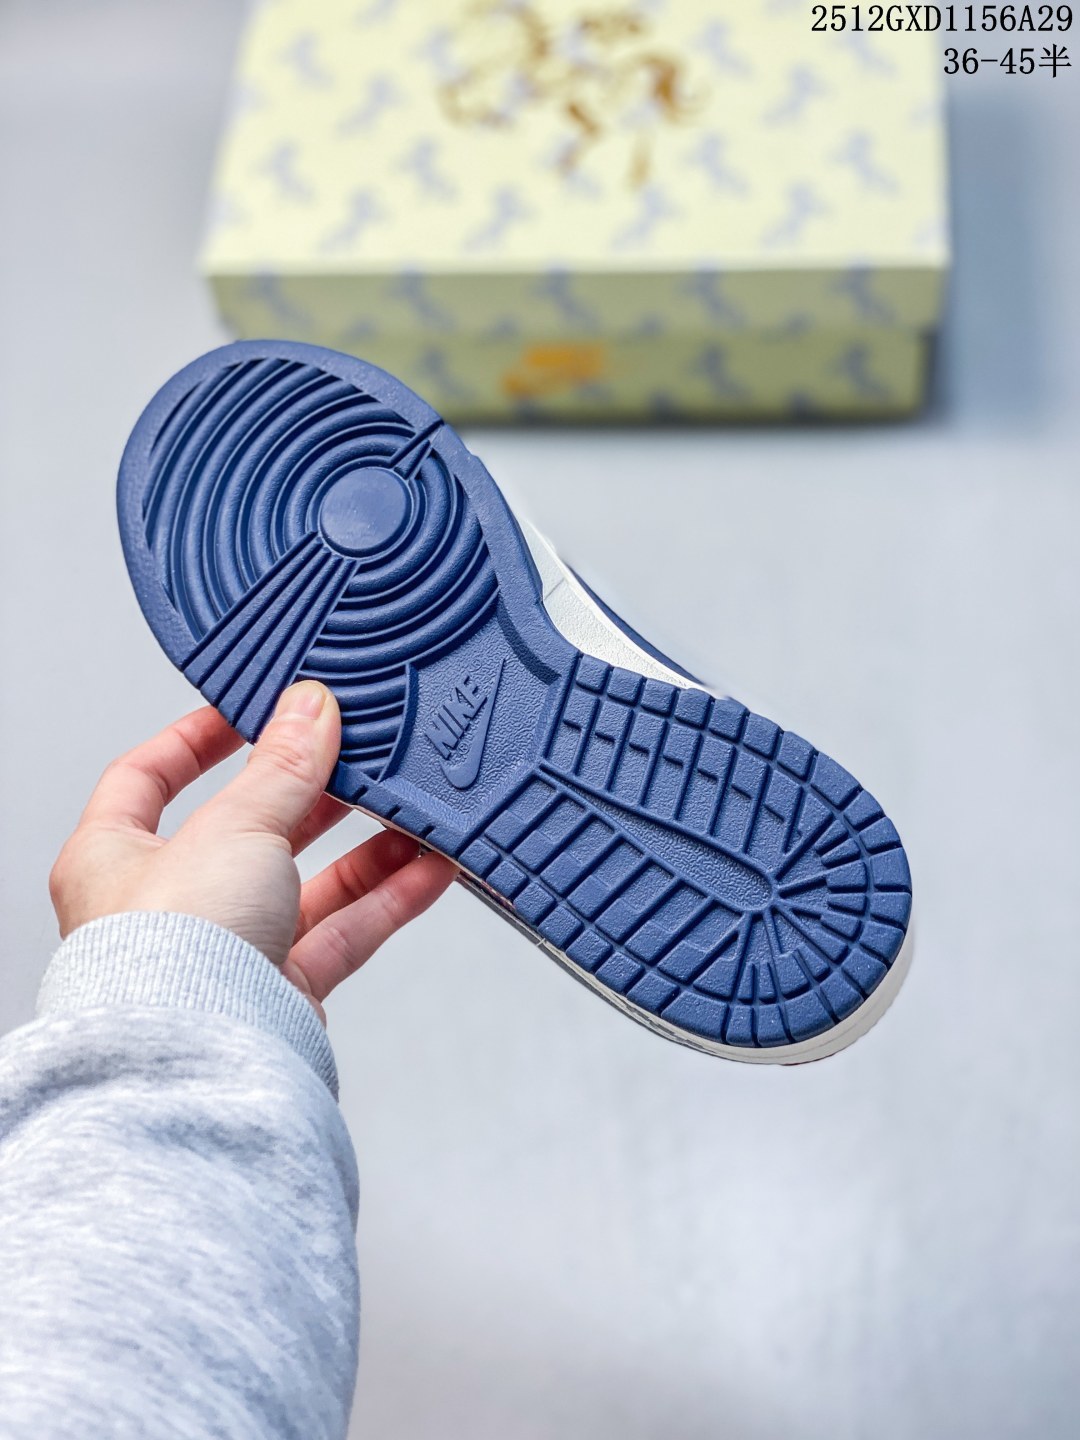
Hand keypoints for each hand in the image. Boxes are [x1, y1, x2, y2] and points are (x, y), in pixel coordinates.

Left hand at [49, 681, 456, 1022]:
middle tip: (355, 758)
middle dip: (310, 795)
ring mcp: (225, 951)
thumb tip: (308, 709)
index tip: (252, 713)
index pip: (147, 776)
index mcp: (114, 855)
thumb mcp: (234, 825)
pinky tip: (429, 869)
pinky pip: (342, 933)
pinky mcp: (278, 992)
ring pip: (305, 884)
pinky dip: (387, 900)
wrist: (201, 1061)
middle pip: (247, 830)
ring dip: (365, 848)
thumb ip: (283, 766)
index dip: (197, 738)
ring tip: (412, 812)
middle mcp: (166, 906)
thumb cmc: (170, 954)